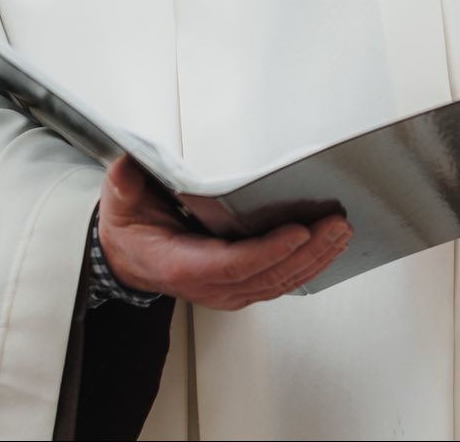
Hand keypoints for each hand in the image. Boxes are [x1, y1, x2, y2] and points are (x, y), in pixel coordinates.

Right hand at [96, 156, 350, 309]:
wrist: (129, 257)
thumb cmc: (132, 230)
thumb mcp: (119, 202)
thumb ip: (124, 185)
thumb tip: (128, 169)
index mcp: (181, 266)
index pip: (231, 265)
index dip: (267, 252)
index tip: (298, 232)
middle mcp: (209, 286)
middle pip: (266, 276)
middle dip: (307, 252)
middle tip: (336, 225)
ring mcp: (228, 290)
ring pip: (278, 282)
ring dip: (315, 259)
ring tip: (340, 232)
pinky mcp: (241, 286)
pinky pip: (279, 281)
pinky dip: (307, 265)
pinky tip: (327, 246)